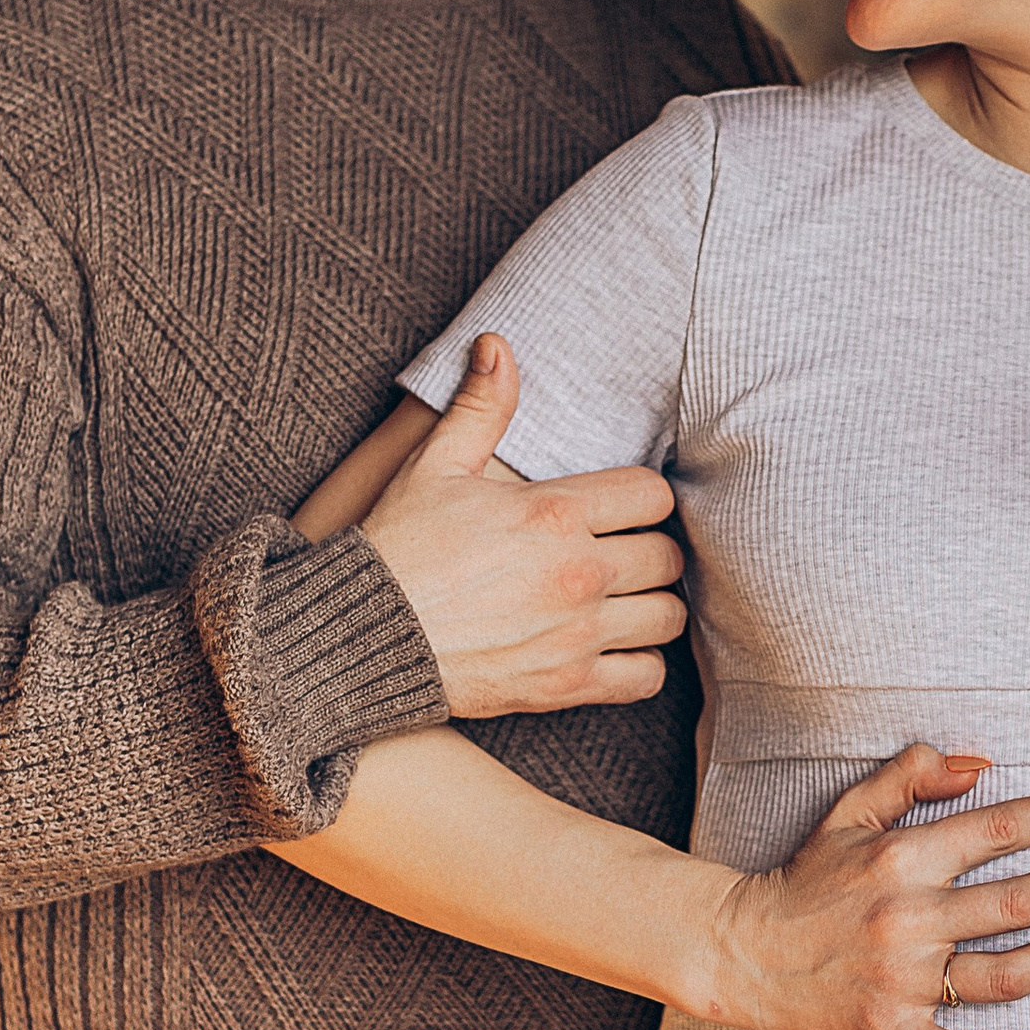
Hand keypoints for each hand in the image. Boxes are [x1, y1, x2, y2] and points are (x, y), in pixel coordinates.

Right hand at [362, 337, 686, 718]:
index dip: (644, 498)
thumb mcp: (436, 466)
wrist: (361, 636)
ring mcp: (576, 633)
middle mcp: (578, 573)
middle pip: (668, 557)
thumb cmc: (399, 548)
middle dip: (650, 549)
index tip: (621, 508)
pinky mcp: (567, 684)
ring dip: (652, 605)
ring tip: (624, 598)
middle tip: (622, 551)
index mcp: (554, 514)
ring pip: (667, 617)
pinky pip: (645, 677)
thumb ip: (481, 406)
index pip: (654, 496)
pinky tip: (614, 646)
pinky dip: (639, 663)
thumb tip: (498, 345)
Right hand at [703, 744, 1029, 1029]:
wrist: (742, 953)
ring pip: (1008, 974)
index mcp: (902, 859)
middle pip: (1018, 901)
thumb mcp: (848, 811)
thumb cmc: (804, 880)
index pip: (998, 829)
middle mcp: (909, 919)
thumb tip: (979, 763)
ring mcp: (905, 983)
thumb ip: (910, 775)